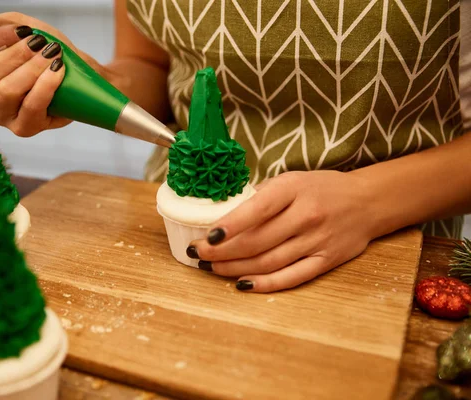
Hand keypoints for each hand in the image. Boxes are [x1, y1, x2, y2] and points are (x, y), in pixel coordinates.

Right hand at [0, 12, 103, 136]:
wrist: (80, 71)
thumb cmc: (45, 50)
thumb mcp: (15, 28)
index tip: (23, 30)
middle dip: (15, 57)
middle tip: (39, 43)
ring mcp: (6, 117)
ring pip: (9, 92)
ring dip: (32, 70)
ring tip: (52, 55)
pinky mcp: (27, 128)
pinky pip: (32, 107)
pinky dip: (45, 86)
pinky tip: (56, 71)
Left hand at [188, 171, 376, 292]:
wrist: (367, 201)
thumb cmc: (320, 188)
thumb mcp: (290, 180)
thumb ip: (261, 197)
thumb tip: (222, 216)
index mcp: (293, 189)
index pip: (256, 209)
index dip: (229, 226)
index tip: (206, 236)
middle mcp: (306, 215)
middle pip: (257, 241)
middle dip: (221, 251)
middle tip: (198, 255)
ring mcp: (317, 241)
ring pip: (268, 262)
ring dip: (235, 268)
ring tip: (212, 268)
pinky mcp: (326, 261)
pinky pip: (291, 277)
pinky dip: (264, 284)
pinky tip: (242, 284)